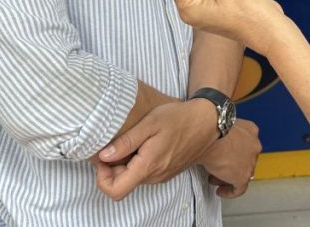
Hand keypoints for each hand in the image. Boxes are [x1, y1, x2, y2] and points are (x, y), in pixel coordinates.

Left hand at [96, 99, 217, 200]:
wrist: (208, 123)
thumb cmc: (179, 118)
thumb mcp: (150, 123)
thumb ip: (126, 141)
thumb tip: (103, 156)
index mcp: (148, 166)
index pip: (115, 191)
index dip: (102, 178)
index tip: (104, 158)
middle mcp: (154, 176)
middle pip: (122, 184)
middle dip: (112, 168)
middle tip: (115, 144)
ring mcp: (162, 176)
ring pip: (133, 179)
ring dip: (126, 165)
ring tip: (131, 141)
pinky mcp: (167, 171)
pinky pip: (145, 173)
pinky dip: (137, 163)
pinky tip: (143, 144)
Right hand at [198, 119, 261, 197]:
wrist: (210, 131)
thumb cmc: (210, 124)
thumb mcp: (218, 124)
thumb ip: (220, 131)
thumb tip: (209, 135)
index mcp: (250, 130)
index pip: (246, 142)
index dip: (234, 150)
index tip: (225, 154)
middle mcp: (254, 145)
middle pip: (244, 158)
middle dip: (231, 164)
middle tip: (218, 166)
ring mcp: (250, 162)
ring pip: (242, 173)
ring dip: (228, 176)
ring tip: (214, 178)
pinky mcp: (243, 176)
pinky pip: (239, 188)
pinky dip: (230, 191)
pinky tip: (221, 190)